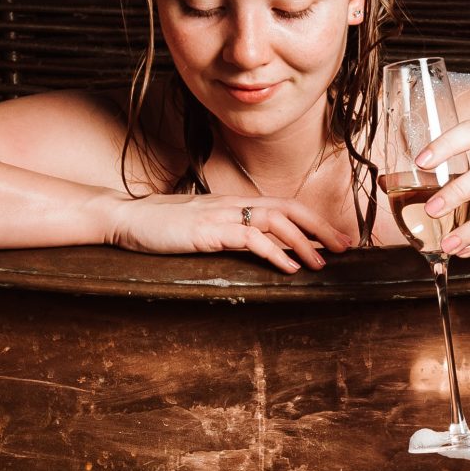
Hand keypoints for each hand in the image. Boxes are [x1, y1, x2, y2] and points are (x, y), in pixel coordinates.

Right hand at [103, 191, 350, 271]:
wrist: (124, 218)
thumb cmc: (160, 226)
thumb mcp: (201, 228)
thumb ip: (228, 233)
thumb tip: (257, 248)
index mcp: (233, 204)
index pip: (283, 205)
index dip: (312, 220)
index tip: (335, 237)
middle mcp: (232, 204)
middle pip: (288, 208)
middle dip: (320, 227)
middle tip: (345, 247)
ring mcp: (220, 215)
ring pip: (275, 220)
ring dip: (303, 242)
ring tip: (322, 262)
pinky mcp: (207, 230)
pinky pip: (250, 238)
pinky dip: (274, 251)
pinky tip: (289, 267)